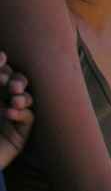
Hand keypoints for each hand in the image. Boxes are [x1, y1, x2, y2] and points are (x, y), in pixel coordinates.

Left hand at [0, 51, 33, 167]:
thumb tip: (1, 55)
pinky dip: (22, 112)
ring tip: (14, 98)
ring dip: (23, 95)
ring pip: (26, 98)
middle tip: (9, 84)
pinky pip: (29, 118)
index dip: (3, 65)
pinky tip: (10, 112)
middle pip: (17, 82)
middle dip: (16, 79)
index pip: (1, 73)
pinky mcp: (18, 135)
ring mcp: (10, 119)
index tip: (1, 59)